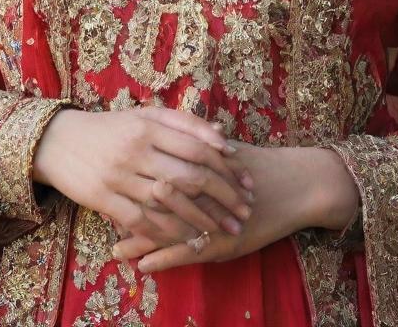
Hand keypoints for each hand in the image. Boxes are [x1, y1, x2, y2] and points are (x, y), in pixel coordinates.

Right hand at [33, 106, 256, 249]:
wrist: (58, 141)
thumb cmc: (110, 127)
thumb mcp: (144, 115)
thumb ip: (183, 123)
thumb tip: (221, 137)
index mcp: (149, 126)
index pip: (199, 148)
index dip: (227, 168)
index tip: (246, 183)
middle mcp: (137, 150)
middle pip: (190, 177)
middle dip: (223, 197)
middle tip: (243, 212)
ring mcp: (119, 176)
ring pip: (170, 202)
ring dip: (202, 219)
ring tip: (223, 230)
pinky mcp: (103, 199)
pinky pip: (142, 220)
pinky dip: (168, 232)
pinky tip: (187, 238)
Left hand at [110, 141, 337, 272]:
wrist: (296, 185)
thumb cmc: (258, 166)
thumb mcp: (226, 151)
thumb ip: (200, 143)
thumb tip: (173, 129)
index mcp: (200, 165)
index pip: (158, 170)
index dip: (133, 177)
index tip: (106, 181)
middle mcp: (203, 192)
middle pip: (157, 201)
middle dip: (128, 209)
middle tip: (101, 215)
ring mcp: (211, 220)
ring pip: (169, 231)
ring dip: (140, 240)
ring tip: (114, 248)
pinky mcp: (222, 243)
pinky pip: (187, 253)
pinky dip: (164, 259)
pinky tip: (144, 267)